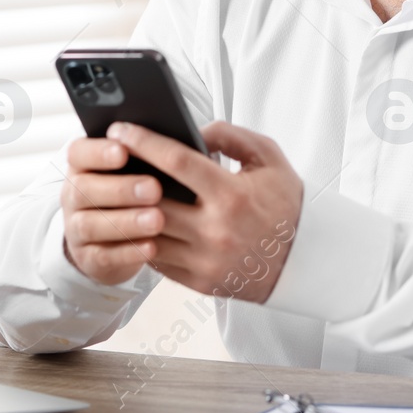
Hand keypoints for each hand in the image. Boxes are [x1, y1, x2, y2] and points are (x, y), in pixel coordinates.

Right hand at [59, 135, 164, 285]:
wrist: (111, 238)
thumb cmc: (132, 192)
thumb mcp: (133, 170)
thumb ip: (144, 156)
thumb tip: (177, 146)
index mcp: (82, 165)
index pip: (78, 152)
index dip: (98, 151)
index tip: (124, 151)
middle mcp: (73, 194)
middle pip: (84, 189)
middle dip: (121, 189)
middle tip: (155, 188)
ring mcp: (75, 228)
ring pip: (92, 225)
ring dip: (126, 222)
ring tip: (158, 219)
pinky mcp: (87, 259)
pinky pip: (103, 257)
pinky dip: (128, 252)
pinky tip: (152, 247)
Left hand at [111, 120, 302, 303]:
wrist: (306, 260)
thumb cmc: (287, 204)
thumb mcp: (268, 158)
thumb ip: (230, 135)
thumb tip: (193, 130)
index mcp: (232, 195)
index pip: (176, 161)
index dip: (143, 142)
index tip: (119, 129)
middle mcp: (215, 231)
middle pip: (152, 200)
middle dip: (124, 176)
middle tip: (106, 159)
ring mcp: (205, 261)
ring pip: (148, 234)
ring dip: (128, 211)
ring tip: (114, 190)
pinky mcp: (200, 283)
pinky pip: (157, 260)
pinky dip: (143, 240)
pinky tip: (136, 221)